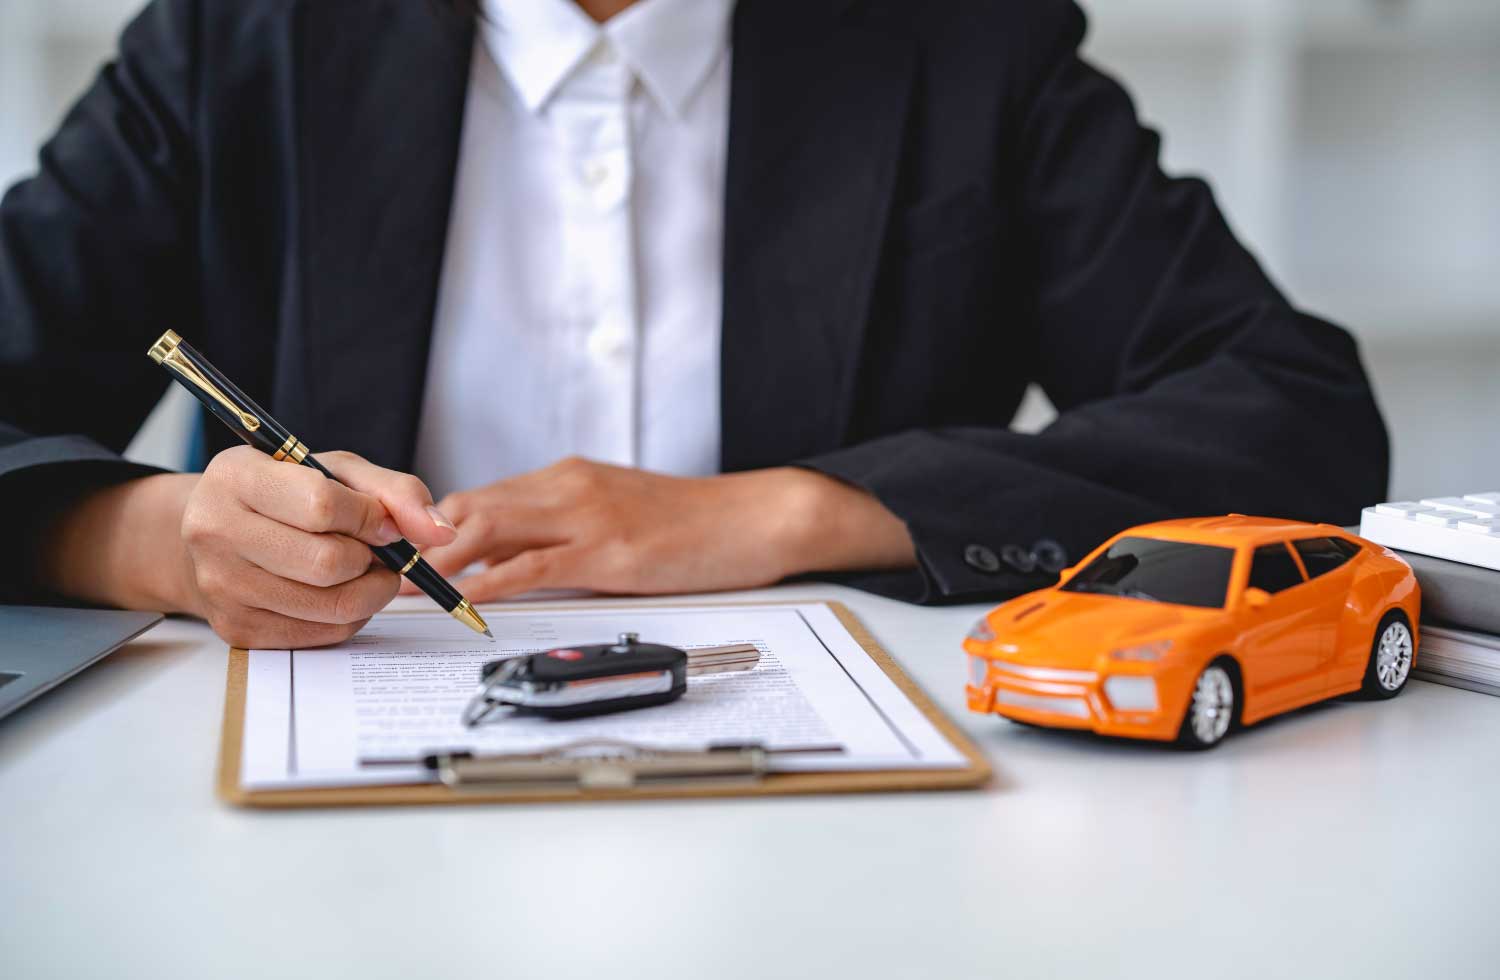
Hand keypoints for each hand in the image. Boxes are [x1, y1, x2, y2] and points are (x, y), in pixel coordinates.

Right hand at [39, 448, 455, 647]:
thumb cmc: (284, 494)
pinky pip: (323, 633)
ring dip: (370, 589)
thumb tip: (440, 531)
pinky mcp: (237, 628)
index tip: (381, 521)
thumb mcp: (336, 471)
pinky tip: (340, 590)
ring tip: (364, 569)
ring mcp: (221, 585)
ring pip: (333, 605)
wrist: (216, 532)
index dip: (370, 517)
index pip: (321, 505)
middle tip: (374, 549)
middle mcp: (215, 530)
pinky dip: (351, 615)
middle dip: (372, 558)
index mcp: (236, 477)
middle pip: (329, 562)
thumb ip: (394, 491)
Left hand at [406, 457, 914, 601]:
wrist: (753, 517)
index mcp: (566, 477)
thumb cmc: (690, 523)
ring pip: (490, 528)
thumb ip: (563, 531)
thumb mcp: (617, 514)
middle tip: (378, 570)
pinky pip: (535, 565)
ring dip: (438, 560)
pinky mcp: (609, 552)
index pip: (479, 497)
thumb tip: (510, 563)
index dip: (430, 525)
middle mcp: (568, 487)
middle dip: (418, 539)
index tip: (396, 552)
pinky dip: (490, 581)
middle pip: (469, 506)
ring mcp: (587, 517)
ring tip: (399, 587)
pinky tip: (462, 598)